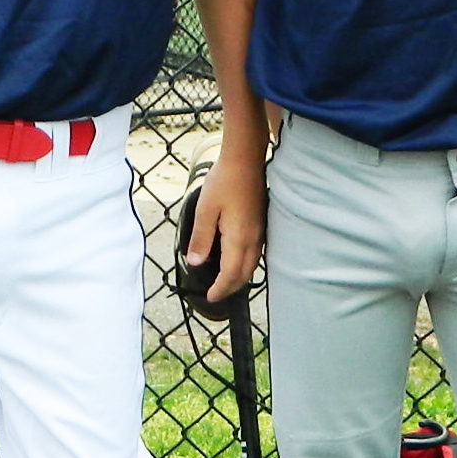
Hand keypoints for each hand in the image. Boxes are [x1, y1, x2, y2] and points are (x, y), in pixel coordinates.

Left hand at [184, 153, 264, 305]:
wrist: (245, 159)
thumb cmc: (224, 181)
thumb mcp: (205, 209)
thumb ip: (201, 238)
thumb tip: (195, 263)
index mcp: (239, 238)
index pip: (231, 274)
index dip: (220, 289)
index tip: (210, 297)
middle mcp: (253, 239)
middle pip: (244, 274)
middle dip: (231, 287)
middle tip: (216, 295)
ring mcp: (260, 232)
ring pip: (252, 264)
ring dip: (239, 277)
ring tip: (225, 282)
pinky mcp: (261, 224)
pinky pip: (255, 253)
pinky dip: (245, 264)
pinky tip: (236, 261)